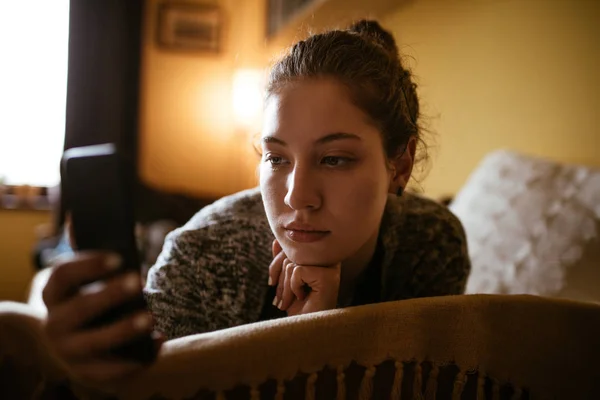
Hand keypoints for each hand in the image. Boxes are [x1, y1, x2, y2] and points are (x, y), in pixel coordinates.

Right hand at [42, 251, 162, 387]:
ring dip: (123, 329)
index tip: (119, 257)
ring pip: (95, 342)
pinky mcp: (88, 372)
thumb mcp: (86, 276)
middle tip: (139, 281)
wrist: (77, 342)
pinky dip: (136, 358)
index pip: (62, 275)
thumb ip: (87, 250)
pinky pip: (112, 370)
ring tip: (151, 317)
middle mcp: (54, 324)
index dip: (89, 265)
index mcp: (53, 294)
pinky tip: (158, 341)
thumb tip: (77, 218)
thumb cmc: (89, 298)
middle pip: (79, 309)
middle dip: (109, 294)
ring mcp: (69, 351)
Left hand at [268, 240, 340, 315]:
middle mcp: (329, 259)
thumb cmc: (300, 307)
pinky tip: (301, 297)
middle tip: (279, 298)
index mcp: (321, 257)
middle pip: (291, 252)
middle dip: (278, 276)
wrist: (307, 329)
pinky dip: (293, 287)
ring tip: (290, 301)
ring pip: (292, 263)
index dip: (277, 263)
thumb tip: (277, 241)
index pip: (293, 246)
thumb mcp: (287, 281)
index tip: (272, 282)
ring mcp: (330, 267)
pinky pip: (297, 271)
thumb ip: (284, 260)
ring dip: (285, 286)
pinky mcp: (327, 276)